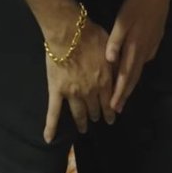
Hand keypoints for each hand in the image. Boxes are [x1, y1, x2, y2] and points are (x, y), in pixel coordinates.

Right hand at [43, 21, 114, 142]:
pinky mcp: (56, 91)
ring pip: (78, 113)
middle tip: (97, 120)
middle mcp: (90, 91)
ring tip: (83, 128)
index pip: (110, 101)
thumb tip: (123, 77)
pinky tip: (49, 139)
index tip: (113, 117)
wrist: (70, 33)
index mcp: (105, 81)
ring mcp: (72, 93)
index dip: (111, 111)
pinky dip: (51, 127)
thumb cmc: (93, 37)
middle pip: (94, 108)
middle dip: (97, 115)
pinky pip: (53, 113)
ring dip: (82, 122)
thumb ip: (116, 67)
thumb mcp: (112, 52)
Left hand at [104, 0, 171, 112]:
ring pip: (140, 69)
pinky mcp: (156, 40)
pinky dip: (138, 70)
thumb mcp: (123, 19)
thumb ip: (115, 40)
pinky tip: (135, 70)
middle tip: (118, 110)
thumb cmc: (138, 4)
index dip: (119, 92)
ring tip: (125, 95)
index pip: (125, 75)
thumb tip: (109, 60)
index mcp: (134, 47)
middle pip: (133, 76)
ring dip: (131, 84)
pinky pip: (145, 59)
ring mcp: (151, 46)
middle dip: (125, 94)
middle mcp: (144, 50)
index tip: (114, 107)